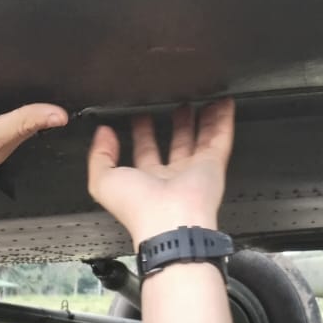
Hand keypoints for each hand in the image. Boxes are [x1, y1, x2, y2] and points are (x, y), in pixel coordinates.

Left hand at [86, 100, 233, 247]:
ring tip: (199, 100)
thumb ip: (99, 156)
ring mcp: (194, 170)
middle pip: (175, 143)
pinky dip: (224, 119)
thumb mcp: (102, 181)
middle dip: (175, 123)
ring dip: (200, 119)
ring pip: (200, 139)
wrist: (170, 222)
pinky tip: (223, 104)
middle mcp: (171, 176)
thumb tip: (103, 134)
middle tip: (174, 104)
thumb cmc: (138, 208)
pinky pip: (221, 137)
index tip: (139, 115)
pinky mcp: (213, 165)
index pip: (144, 151)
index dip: (142, 132)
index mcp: (146, 181)